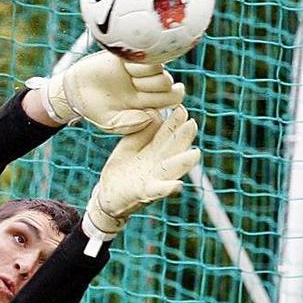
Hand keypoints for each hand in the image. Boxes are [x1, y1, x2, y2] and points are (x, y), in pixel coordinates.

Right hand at [38, 51, 185, 133]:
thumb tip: (152, 117)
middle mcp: (147, 85)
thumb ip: (130, 125)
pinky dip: (138, 60)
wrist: (75, 90)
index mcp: (147, 102)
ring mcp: (139, 70)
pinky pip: (144, 53)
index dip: (171, 97)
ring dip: (146, 72)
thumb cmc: (94, 109)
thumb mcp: (110, 123)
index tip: (159, 96)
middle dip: (155, 85)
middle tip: (135, 86)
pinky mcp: (129, 57)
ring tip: (129, 75)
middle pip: (168, 82)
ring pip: (159, 67)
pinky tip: (125, 66)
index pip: (172, 98)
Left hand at [84, 106, 200, 240]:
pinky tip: (178, 185)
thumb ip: (142, 131)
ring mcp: (155, 179)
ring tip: (195, 154)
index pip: (167, 134)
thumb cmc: (123, 168)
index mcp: (155, 150)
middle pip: (173, 149)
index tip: (181, 109)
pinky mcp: (146, 193)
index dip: (174, 123)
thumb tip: (153, 111)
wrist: (108, 194)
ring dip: (183, 162)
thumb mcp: (130, 145)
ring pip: (171, 169)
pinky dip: (168, 189)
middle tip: (192, 124)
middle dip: (183, 138)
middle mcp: (159, 164)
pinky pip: (158, 191)